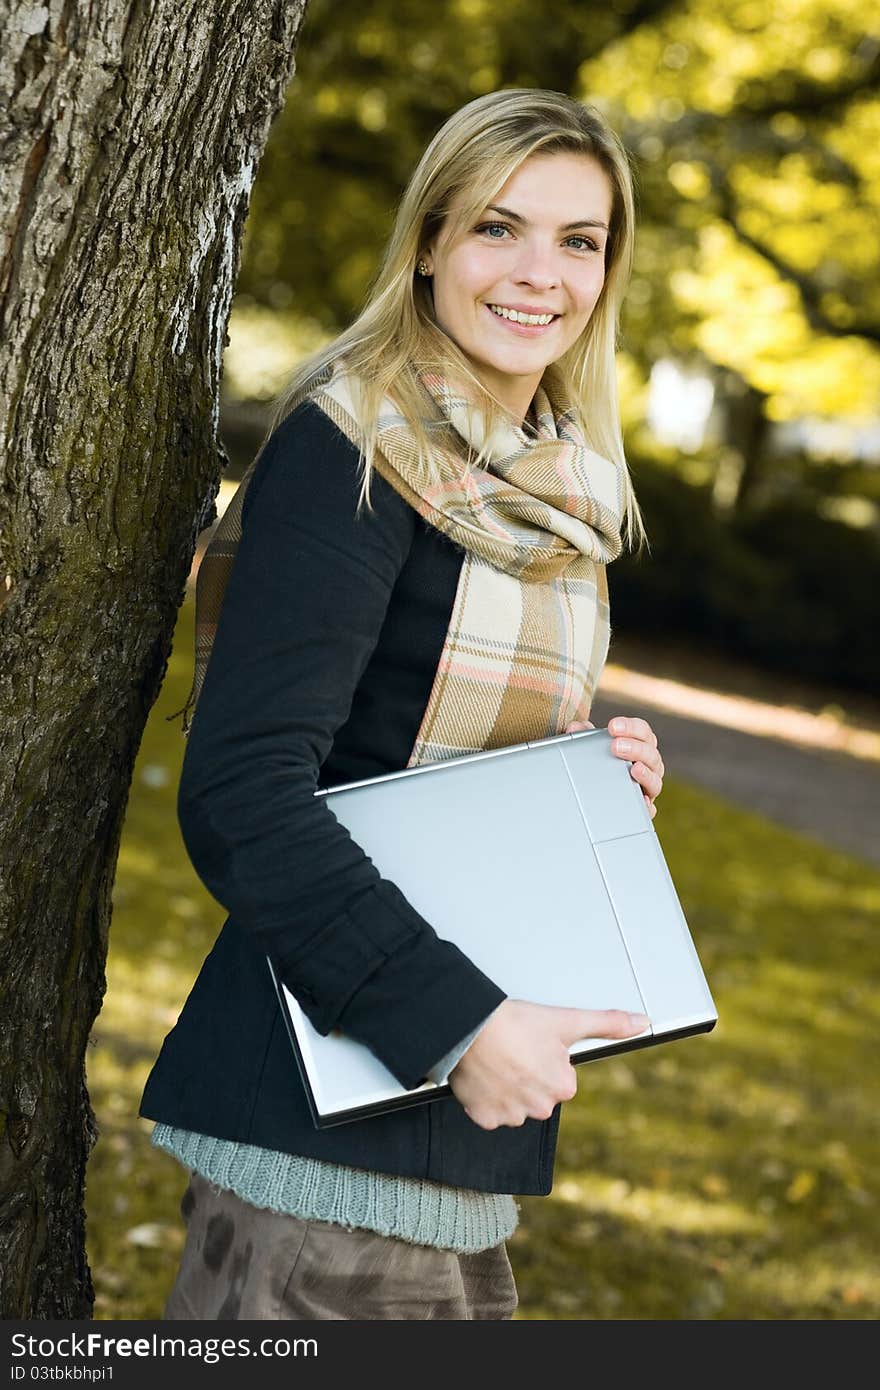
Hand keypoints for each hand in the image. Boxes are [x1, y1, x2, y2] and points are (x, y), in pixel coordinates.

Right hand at [448, 999, 648, 1130]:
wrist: (469, 1028)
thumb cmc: (515, 1022)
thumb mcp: (566, 1020)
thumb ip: (608, 1023)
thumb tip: (642, 1022)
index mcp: (563, 1088)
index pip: (559, 1078)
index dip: (545, 1059)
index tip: (532, 1046)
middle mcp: (541, 1108)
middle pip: (537, 1093)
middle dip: (527, 1076)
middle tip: (513, 1053)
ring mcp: (511, 1116)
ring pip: (513, 1104)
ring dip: (506, 1088)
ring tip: (497, 1062)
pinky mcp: (486, 1119)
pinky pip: (489, 1112)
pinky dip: (486, 1098)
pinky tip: (484, 1077)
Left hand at [566, 716, 664, 819]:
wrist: (598, 794)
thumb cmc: (602, 763)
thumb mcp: (593, 747)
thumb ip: (585, 734)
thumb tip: (574, 727)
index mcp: (640, 745)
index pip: (643, 731)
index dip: (631, 727)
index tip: (613, 726)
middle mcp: (648, 764)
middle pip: (651, 753)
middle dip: (635, 748)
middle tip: (616, 746)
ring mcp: (648, 786)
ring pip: (655, 778)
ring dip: (645, 773)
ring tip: (633, 769)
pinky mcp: (643, 808)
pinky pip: (650, 807)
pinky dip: (647, 804)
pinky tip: (641, 800)